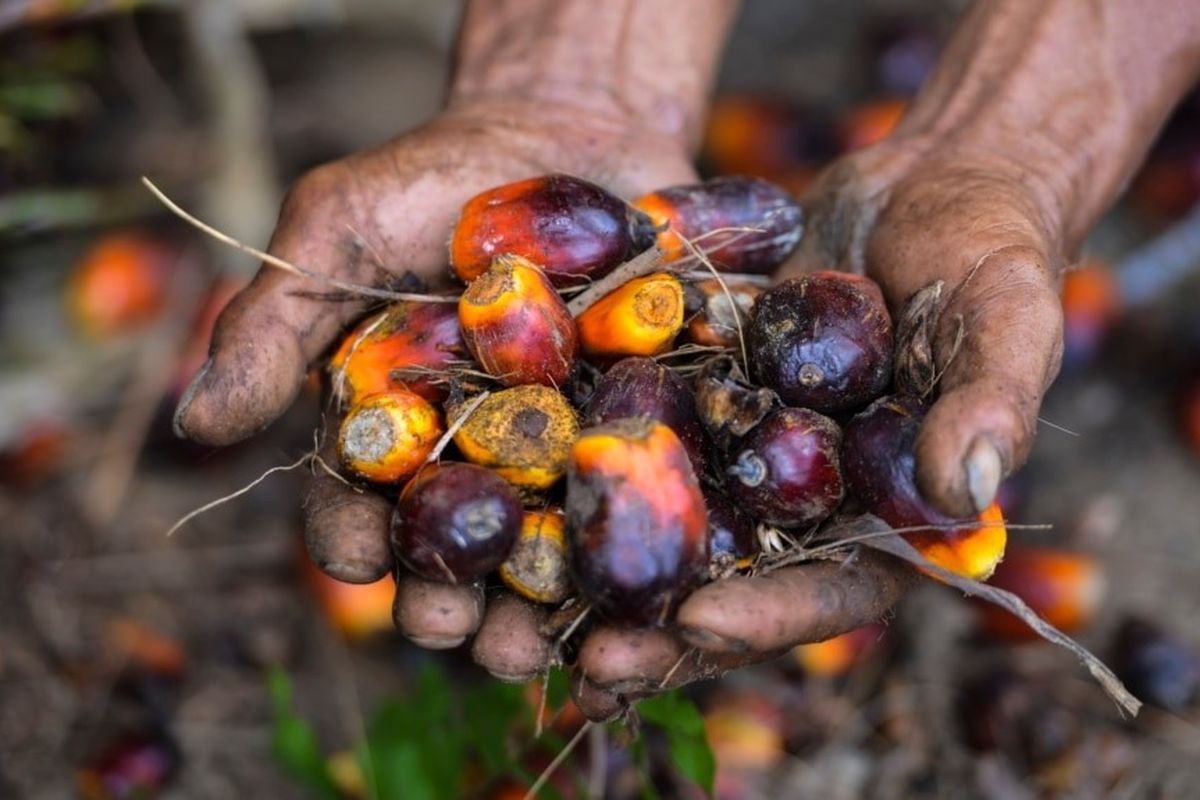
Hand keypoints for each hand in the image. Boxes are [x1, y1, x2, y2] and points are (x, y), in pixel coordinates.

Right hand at [172, 97, 922, 718]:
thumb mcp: (340, 227)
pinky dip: (634, 548)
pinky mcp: (640, 434)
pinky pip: (638, 501)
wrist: (571, 127)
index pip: (356, 498)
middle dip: (446, 596)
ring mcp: (560, 451)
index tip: (360, 559)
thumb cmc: (437, 177)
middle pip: (452, 548)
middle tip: (451, 627)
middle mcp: (470, 456)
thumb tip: (196, 423)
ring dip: (535, 607)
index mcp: (390, 424)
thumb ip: (275, 322)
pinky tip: (636, 589)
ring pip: (543, 550)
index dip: (352, 535)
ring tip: (537, 645)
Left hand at [557, 137, 1066, 718]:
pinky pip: (638, 441)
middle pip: (732, 586)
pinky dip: (587, 472)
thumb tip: (963, 498)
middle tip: (590, 661)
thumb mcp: (1007, 316)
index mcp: (889, 518)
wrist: (925, 180)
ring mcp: (745, 453)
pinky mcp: (698, 399)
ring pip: (669, 532)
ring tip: (526, 616)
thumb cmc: (989, 251)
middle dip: (662, 631)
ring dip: (604, 577)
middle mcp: (808, 503)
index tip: (699, 625)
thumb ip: (992, 404)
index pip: (833, 593)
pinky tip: (518, 491)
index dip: (769, 617)